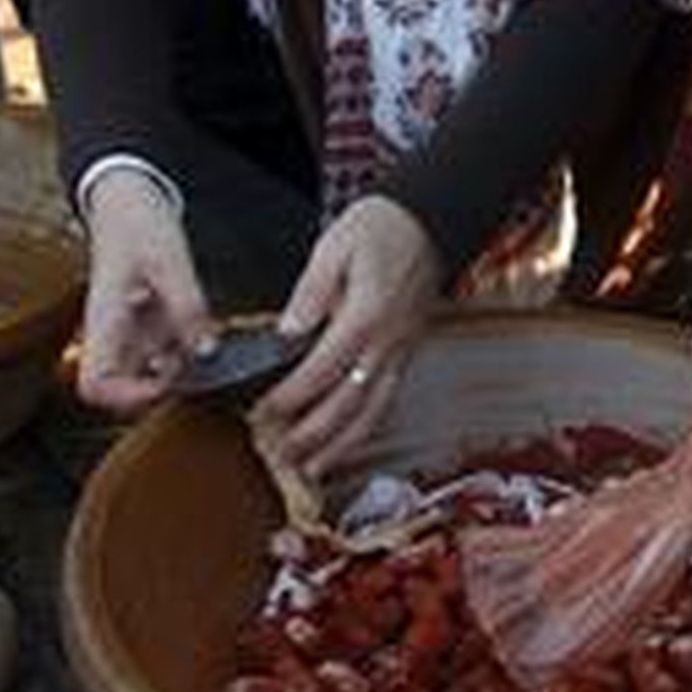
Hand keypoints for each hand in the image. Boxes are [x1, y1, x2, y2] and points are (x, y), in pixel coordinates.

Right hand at [77, 169, 214, 413]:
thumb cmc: (138, 226)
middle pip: (119, 392)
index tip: (166, 381)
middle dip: (159, 390)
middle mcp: (111, 336)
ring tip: (205, 346)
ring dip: (176, 372)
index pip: (95, 386)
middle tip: (195, 367)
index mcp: (104, 322)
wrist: (127, 203)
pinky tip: (205, 332)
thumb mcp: (169, 261)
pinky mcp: (144, 326)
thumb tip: (207, 352)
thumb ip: (187, 306)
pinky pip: (161, 354)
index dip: (128, 398)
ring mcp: (127, 333)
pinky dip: (184, 353)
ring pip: (144, 376)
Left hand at [247, 196, 442, 479]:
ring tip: (310, 469)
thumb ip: (311, 291)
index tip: (262, 412)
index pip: (322, 369)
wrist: (429, 222)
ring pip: (373, 412)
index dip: (290, 396)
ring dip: (341, 446)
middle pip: (349, 403)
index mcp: (367, 314)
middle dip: (312, 434)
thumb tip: (288, 331)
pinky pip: (386, 403)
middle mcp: (388, 342)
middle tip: (277, 454)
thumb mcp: (335, 246)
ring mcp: (401, 353)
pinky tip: (343, 446)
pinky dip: (364, 431)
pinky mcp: (407, 356)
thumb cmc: (380, 229)